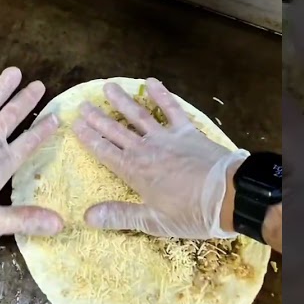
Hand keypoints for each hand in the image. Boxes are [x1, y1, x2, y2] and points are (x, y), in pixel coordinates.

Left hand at [0, 67, 63, 252]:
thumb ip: (24, 219)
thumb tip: (60, 225)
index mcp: (0, 166)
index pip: (28, 144)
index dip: (42, 130)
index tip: (56, 116)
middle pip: (11, 118)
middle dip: (26, 101)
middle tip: (39, 85)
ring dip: (1, 87)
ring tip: (14, 72)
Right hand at [72, 79, 247, 239]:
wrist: (229, 195)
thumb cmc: (191, 213)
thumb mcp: (153, 222)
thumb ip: (120, 215)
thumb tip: (87, 216)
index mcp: (135, 171)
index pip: (105, 151)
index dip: (89, 138)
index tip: (75, 124)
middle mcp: (146, 149)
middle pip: (117, 131)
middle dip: (98, 118)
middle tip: (83, 105)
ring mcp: (167, 137)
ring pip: (139, 116)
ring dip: (123, 101)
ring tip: (109, 87)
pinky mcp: (188, 132)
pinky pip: (172, 110)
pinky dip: (162, 95)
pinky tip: (151, 82)